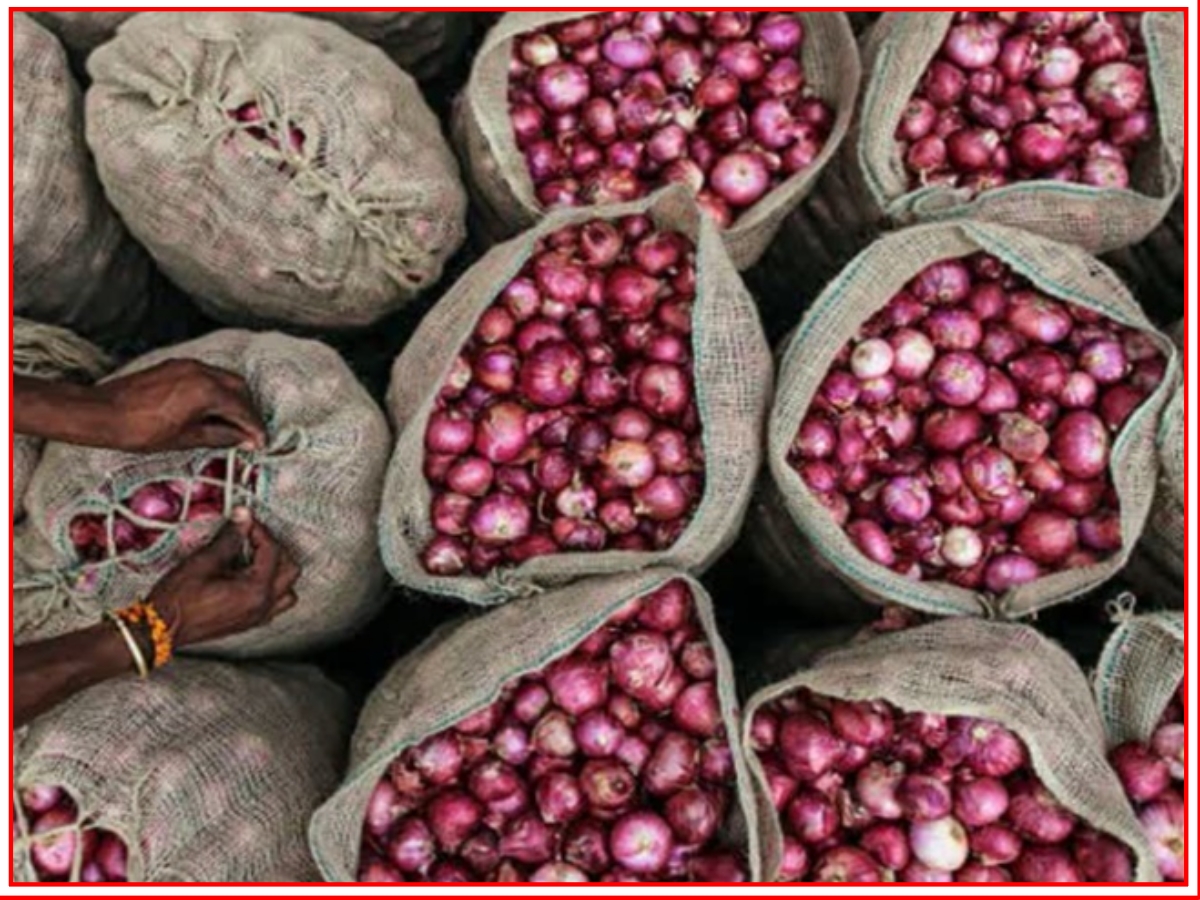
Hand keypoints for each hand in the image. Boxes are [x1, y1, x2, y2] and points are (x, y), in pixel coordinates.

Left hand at [94, 360, 266, 452]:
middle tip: (249, 432)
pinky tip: (210, 408)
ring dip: (233, 398)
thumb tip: (243, 440)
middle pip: (239, 388)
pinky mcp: (175, 366)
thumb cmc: (139, 430)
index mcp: (207, 390)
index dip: (254, 428)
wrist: (101, 412)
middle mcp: (201, 371)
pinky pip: (207, 375)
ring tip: (231, 421)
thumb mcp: (185, 439)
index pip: (242, 409)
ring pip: (224, 379)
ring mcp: (187, 365)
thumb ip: (220, 436)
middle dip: (248, 409)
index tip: (260, 442)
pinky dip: (216, 390)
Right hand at [148, 508, 299, 647]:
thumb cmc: (178, 599)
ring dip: (277, 571)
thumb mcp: (203, 562)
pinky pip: (274, 604)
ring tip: (255, 558)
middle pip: (290, 570)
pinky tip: (249, 578)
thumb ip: (229, 539)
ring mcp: (257, 617)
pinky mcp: (248, 623)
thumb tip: (243, 517)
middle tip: (252, 538)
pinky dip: (270, 588)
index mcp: (256, 590)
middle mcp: (263, 606)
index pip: (272, 551)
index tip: (245, 521)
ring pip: (287, 590)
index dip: (259, 531)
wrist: (159, 629)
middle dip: (274, 549)